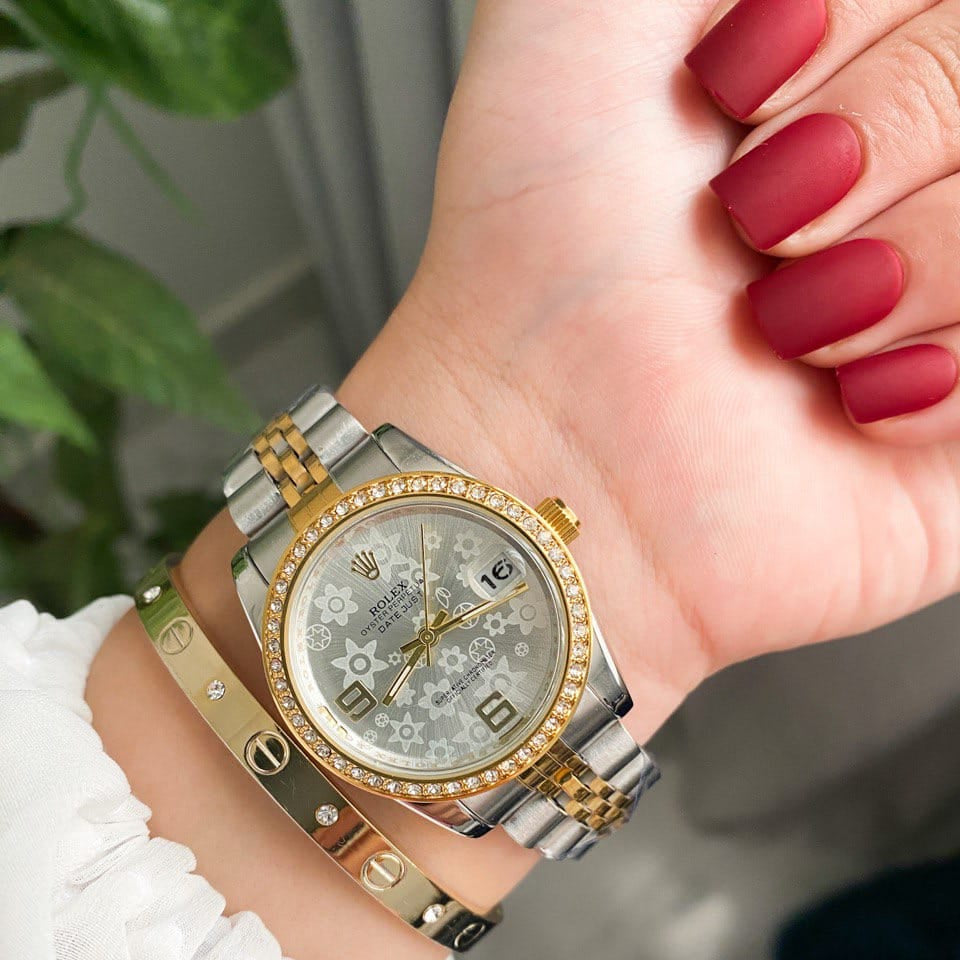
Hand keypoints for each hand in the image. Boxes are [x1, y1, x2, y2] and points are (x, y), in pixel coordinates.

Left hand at [342, 0, 959, 736]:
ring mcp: (937, 291)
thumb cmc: (535, 257)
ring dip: (902, 262)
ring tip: (785, 327)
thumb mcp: (572, 19)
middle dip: (868, 133)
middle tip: (752, 222)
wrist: (549, 456)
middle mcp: (888, 170)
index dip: (852, 17)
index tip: (729, 83)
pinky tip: (848, 397)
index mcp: (822, 65)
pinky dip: (939, 364)